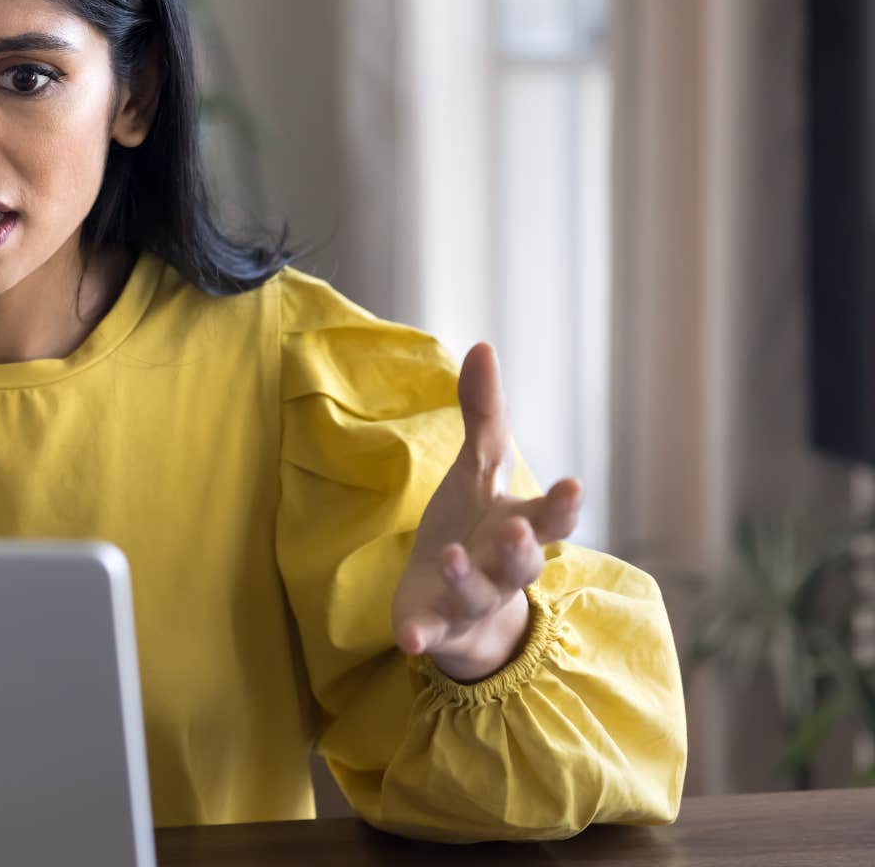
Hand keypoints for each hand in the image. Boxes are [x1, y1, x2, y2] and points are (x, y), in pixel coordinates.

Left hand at [391, 343, 580, 682]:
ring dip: (464, 578)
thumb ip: (485, 414)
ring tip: (447, 557)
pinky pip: (430, 634)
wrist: (455, 603)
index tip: (572, 483)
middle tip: (519, 531)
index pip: (550, 516)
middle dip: (522, 547)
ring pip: (475, 592)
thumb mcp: (480, 469)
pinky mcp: (435, 625)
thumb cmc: (474, 524)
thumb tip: (482, 344)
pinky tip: (410, 640)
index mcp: (519, 526)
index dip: (562, 504)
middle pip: (523, 562)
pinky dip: (422, 635)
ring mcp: (470, 600)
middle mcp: (503, 568)